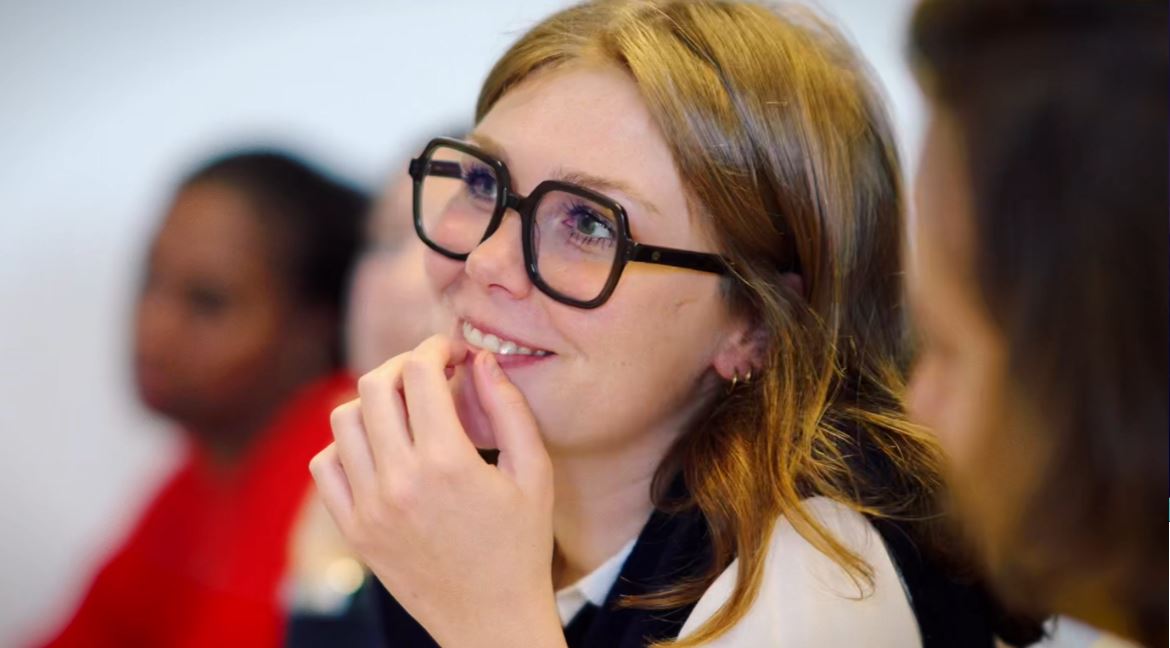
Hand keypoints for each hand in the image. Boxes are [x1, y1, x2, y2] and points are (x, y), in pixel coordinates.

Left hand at [309, 335, 563, 647]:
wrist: (490, 620)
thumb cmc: (521, 546)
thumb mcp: (535, 474)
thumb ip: (510, 409)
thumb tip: (483, 360)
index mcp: (448, 462)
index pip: (420, 371)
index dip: (437, 347)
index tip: (455, 352)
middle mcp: (400, 481)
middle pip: (374, 385)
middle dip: (404, 364)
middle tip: (430, 373)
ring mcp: (369, 507)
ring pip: (343, 419)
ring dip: (374, 401)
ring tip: (405, 409)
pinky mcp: (354, 529)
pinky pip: (326, 465)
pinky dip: (346, 444)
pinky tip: (380, 447)